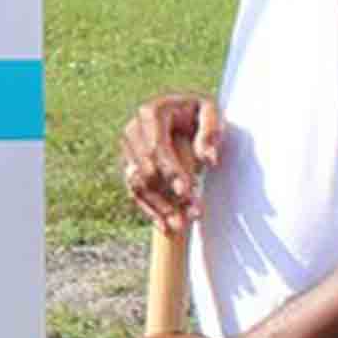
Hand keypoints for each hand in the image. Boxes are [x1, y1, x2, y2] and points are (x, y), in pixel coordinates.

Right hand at [120, 93, 222, 232]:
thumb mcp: (209, 110)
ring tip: (180, 227)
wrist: (180, 112)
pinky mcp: (128, 165)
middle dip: (168, 196)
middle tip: (192, 214)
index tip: (186, 191)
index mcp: (151, 113)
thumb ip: (211, 131)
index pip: (158, 148)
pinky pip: (135, 192)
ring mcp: (127, 149)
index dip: (171, 171)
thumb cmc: (197, 111)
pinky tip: (165, 226)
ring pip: (138, 186)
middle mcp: (133, 130)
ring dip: (158, 208)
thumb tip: (209, 159)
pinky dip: (150, 210)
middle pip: (146, 171)